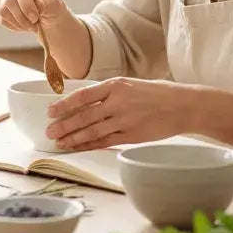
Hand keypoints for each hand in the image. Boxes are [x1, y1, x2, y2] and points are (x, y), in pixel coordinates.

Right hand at [0, 0, 71, 33]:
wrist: (48, 16)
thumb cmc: (52, 6)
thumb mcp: (57, 5)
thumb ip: (49, 4)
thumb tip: (38, 4)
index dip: (25, 5)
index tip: (34, 18)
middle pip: (9, 0)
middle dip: (22, 18)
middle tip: (35, 27)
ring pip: (4, 11)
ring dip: (19, 24)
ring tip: (32, 27)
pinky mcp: (2, 7)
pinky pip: (3, 19)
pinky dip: (15, 27)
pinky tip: (25, 26)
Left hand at [44, 77, 194, 150]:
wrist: (183, 106)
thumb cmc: (158, 94)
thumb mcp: (131, 85)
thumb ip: (110, 92)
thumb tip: (85, 101)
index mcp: (117, 85)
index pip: (83, 96)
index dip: (64, 104)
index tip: (51, 111)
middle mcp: (118, 102)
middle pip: (84, 116)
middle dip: (64, 125)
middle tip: (49, 131)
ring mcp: (125, 121)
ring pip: (92, 131)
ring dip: (73, 138)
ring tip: (59, 142)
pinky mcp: (131, 136)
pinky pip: (106, 141)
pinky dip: (90, 145)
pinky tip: (79, 147)